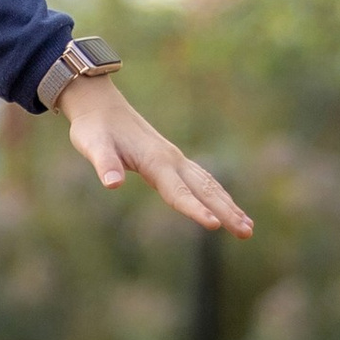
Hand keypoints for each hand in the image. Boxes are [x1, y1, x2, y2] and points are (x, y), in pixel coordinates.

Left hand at [56, 78, 251, 238]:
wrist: (100, 106)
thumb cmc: (94, 129)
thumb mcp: (93, 146)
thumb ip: (104, 164)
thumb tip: (112, 184)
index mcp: (155, 160)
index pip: (178, 192)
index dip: (194, 210)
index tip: (213, 225)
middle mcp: (171, 159)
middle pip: (204, 190)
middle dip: (226, 212)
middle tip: (247, 233)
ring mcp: (175, 159)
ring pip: (209, 185)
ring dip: (229, 205)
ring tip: (247, 227)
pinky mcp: (172, 161)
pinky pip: (202, 180)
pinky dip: (218, 195)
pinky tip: (227, 207)